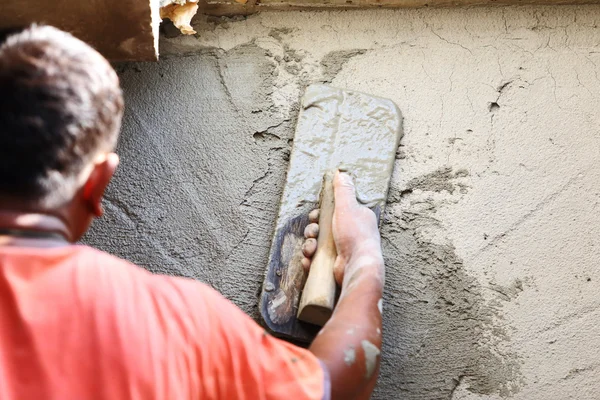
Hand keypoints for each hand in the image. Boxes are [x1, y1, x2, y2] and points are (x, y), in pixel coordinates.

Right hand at [301, 170, 383, 286]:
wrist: (356, 266)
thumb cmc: (356, 236)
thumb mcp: (348, 207)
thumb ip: (343, 190)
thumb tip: (342, 173)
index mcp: (354, 219)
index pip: (332, 212)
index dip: (319, 214)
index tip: (315, 216)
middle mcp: (348, 234)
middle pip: (321, 228)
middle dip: (312, 230)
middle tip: (313, 233)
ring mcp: (340, 251)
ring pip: (315, 244)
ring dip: (309, 245)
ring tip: (312, 249)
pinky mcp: (332, 265)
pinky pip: (315, 260)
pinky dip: (310, 259)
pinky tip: (310, 260)